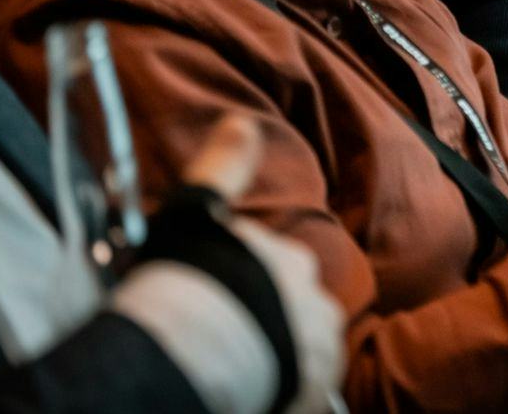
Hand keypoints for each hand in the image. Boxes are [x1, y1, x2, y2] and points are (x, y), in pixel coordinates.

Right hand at [180, 115, 345, 413]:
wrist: (194, 354)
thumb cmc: (188, 284)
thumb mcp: (195, 215)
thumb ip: (222, 168)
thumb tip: (242, 122)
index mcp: (291, 262)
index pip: (273, 270)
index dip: (243, 286)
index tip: (218, 300)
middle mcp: (315, 303)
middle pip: (290, 310)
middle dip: (264, 321)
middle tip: (222, 339)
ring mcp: (319, 350)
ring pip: (299, 350)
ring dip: (275, 358)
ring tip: (234, 372)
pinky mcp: (316, 391)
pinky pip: (303, 390)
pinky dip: (282, 391)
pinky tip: (251, 392)